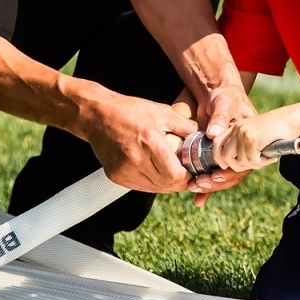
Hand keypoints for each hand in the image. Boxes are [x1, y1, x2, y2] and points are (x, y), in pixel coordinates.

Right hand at [80, 91, 197, 193]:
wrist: (96, 115)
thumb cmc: (130, 110)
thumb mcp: (161, 111)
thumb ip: (184, 126)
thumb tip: (203, 137)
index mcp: (149, 141)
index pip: (174, 174)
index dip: (187, 178)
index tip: (193, 172)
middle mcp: (134, 158)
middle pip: (166, 184)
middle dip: (180, 182)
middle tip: (187, 174)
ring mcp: (123, 170)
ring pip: (154, 188)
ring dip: (166, 184)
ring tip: (172, 171)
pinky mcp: (115, 176)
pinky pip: (141, 186)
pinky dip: (152, 182)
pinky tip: (156, 171)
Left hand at [182, 81, 258, 203]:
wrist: (218, 92)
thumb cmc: (226, 95)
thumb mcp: (225, 103)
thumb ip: (220, 117)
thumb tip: (213, 134)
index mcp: (247, 140)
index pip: (244, 163)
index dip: (230, 173)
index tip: (214, 176)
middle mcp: (240, 150)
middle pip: (233, 174)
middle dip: (216, 183)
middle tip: (199, 184)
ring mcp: (230, 154)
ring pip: (223, 177)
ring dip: (210, 186)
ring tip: (194, 189)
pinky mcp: (217, 155)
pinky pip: (214, 173)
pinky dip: (207, 186)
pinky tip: (198, 199)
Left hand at [211, 105, 299, 173]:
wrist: (293, 118)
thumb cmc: (277, 129)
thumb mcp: (256, 133)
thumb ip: (243, 145)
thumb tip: (235, 164)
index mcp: (236, 126)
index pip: (217, 144)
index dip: (220, 159)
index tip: (228, 166)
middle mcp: (237, 128)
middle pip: (225, 156)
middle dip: (237, 166)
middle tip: (254, 163)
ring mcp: (244, 133)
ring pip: (239, 161)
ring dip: (254, 165)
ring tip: (265, 159)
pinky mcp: (253, 138)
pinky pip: (252, 160)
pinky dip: (262, 163)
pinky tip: (271, 157)